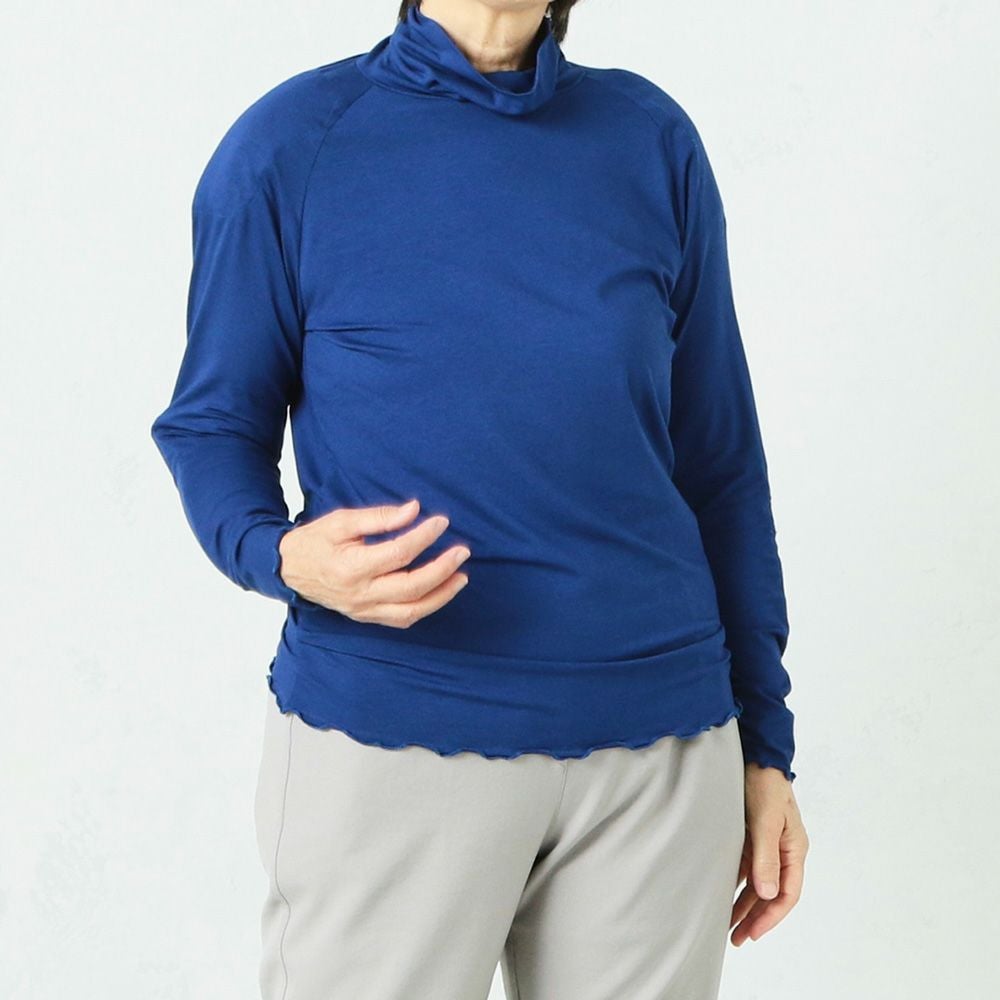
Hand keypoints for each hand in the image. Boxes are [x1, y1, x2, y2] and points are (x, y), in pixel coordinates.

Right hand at [277, 498, 471, 626]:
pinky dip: (424, 608)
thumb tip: (414, 510)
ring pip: (411, 611)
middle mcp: (360, 594)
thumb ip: (379, 517)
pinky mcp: (366, 616)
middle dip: (442, 570)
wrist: (288, 570)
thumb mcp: (342, 521)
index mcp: (352, 567)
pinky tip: (439, 594)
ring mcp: (364, 609)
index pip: (399, 554)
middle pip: (412, 587)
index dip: (424, 537)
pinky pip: (401, 619)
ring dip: (441, 595)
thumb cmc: (315, 541)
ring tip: (461, 577)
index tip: (441, 522)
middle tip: (462, 552)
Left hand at [730, 764, 808, 945]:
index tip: (753, 933)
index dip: (771, 916)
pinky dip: (735, 883)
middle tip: (737, 939)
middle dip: (756, 917)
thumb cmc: (764, 784)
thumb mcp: (765, 820)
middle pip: (772, 893)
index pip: (788, 893)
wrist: (755, 755)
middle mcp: (782, 850)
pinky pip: (746, 867)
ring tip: (726, 924)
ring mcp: (766, 844)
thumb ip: (766, 857)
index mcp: (794, 849)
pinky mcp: (751, 836)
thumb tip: (769, 894)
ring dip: (744, 903)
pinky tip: (721, 894)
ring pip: (757, 883)